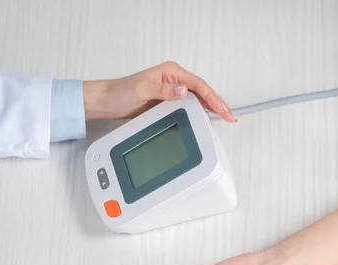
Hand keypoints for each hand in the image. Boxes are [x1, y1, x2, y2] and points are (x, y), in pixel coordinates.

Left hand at [83, 61, 236, 121]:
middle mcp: (173, 79)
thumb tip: (183, 90)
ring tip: (224, 119)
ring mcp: (172, 91)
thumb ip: (163, 90)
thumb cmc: (120, 92)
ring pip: (198, 99)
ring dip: (211, 108)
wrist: (106, 101)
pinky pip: (189, 106)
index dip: (214, 98)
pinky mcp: (168, 102)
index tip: (224, 110)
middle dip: (218, 104)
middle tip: (231, 117)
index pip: (199, 85)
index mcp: (171, 72)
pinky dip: (200, 113)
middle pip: (203, 92)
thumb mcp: (141, 90)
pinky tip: (206, 120)